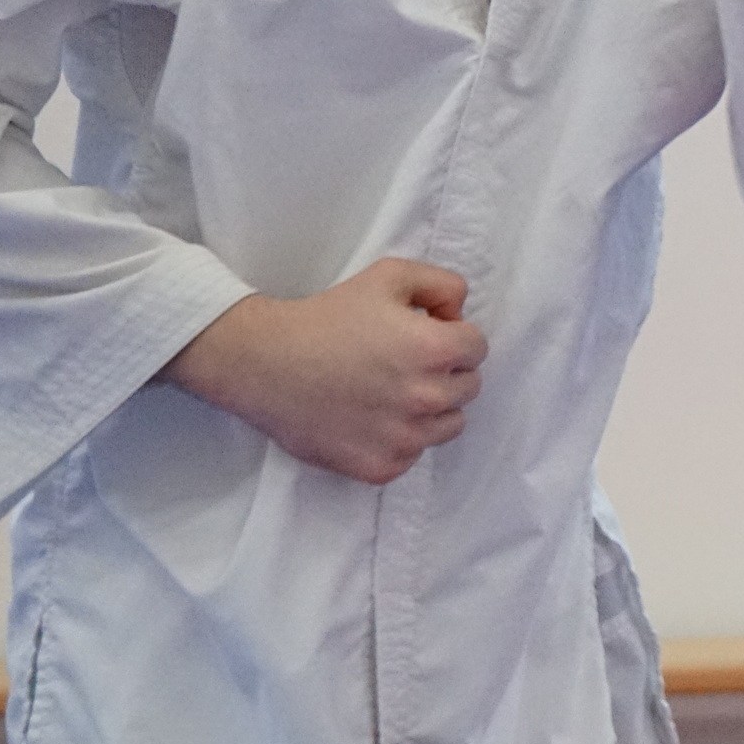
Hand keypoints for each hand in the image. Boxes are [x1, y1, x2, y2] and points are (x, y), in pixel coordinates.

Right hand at [161, 257, 487, 483]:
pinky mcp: (379, 467)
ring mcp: (403, 438)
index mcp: (434, 350)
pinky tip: (373, 418)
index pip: (477, 348)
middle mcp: (425, 398)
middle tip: (407, 363)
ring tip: (394, 392)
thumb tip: (460, 312)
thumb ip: (442, 285)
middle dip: (447, 371)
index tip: (425, 335)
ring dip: (433, 408)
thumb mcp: (388, 276)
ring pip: (449, 425)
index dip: (453, 336)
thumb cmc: (328, 317)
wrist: (266, 364)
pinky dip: (402, 439)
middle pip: (468, 387)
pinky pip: (413, 455)